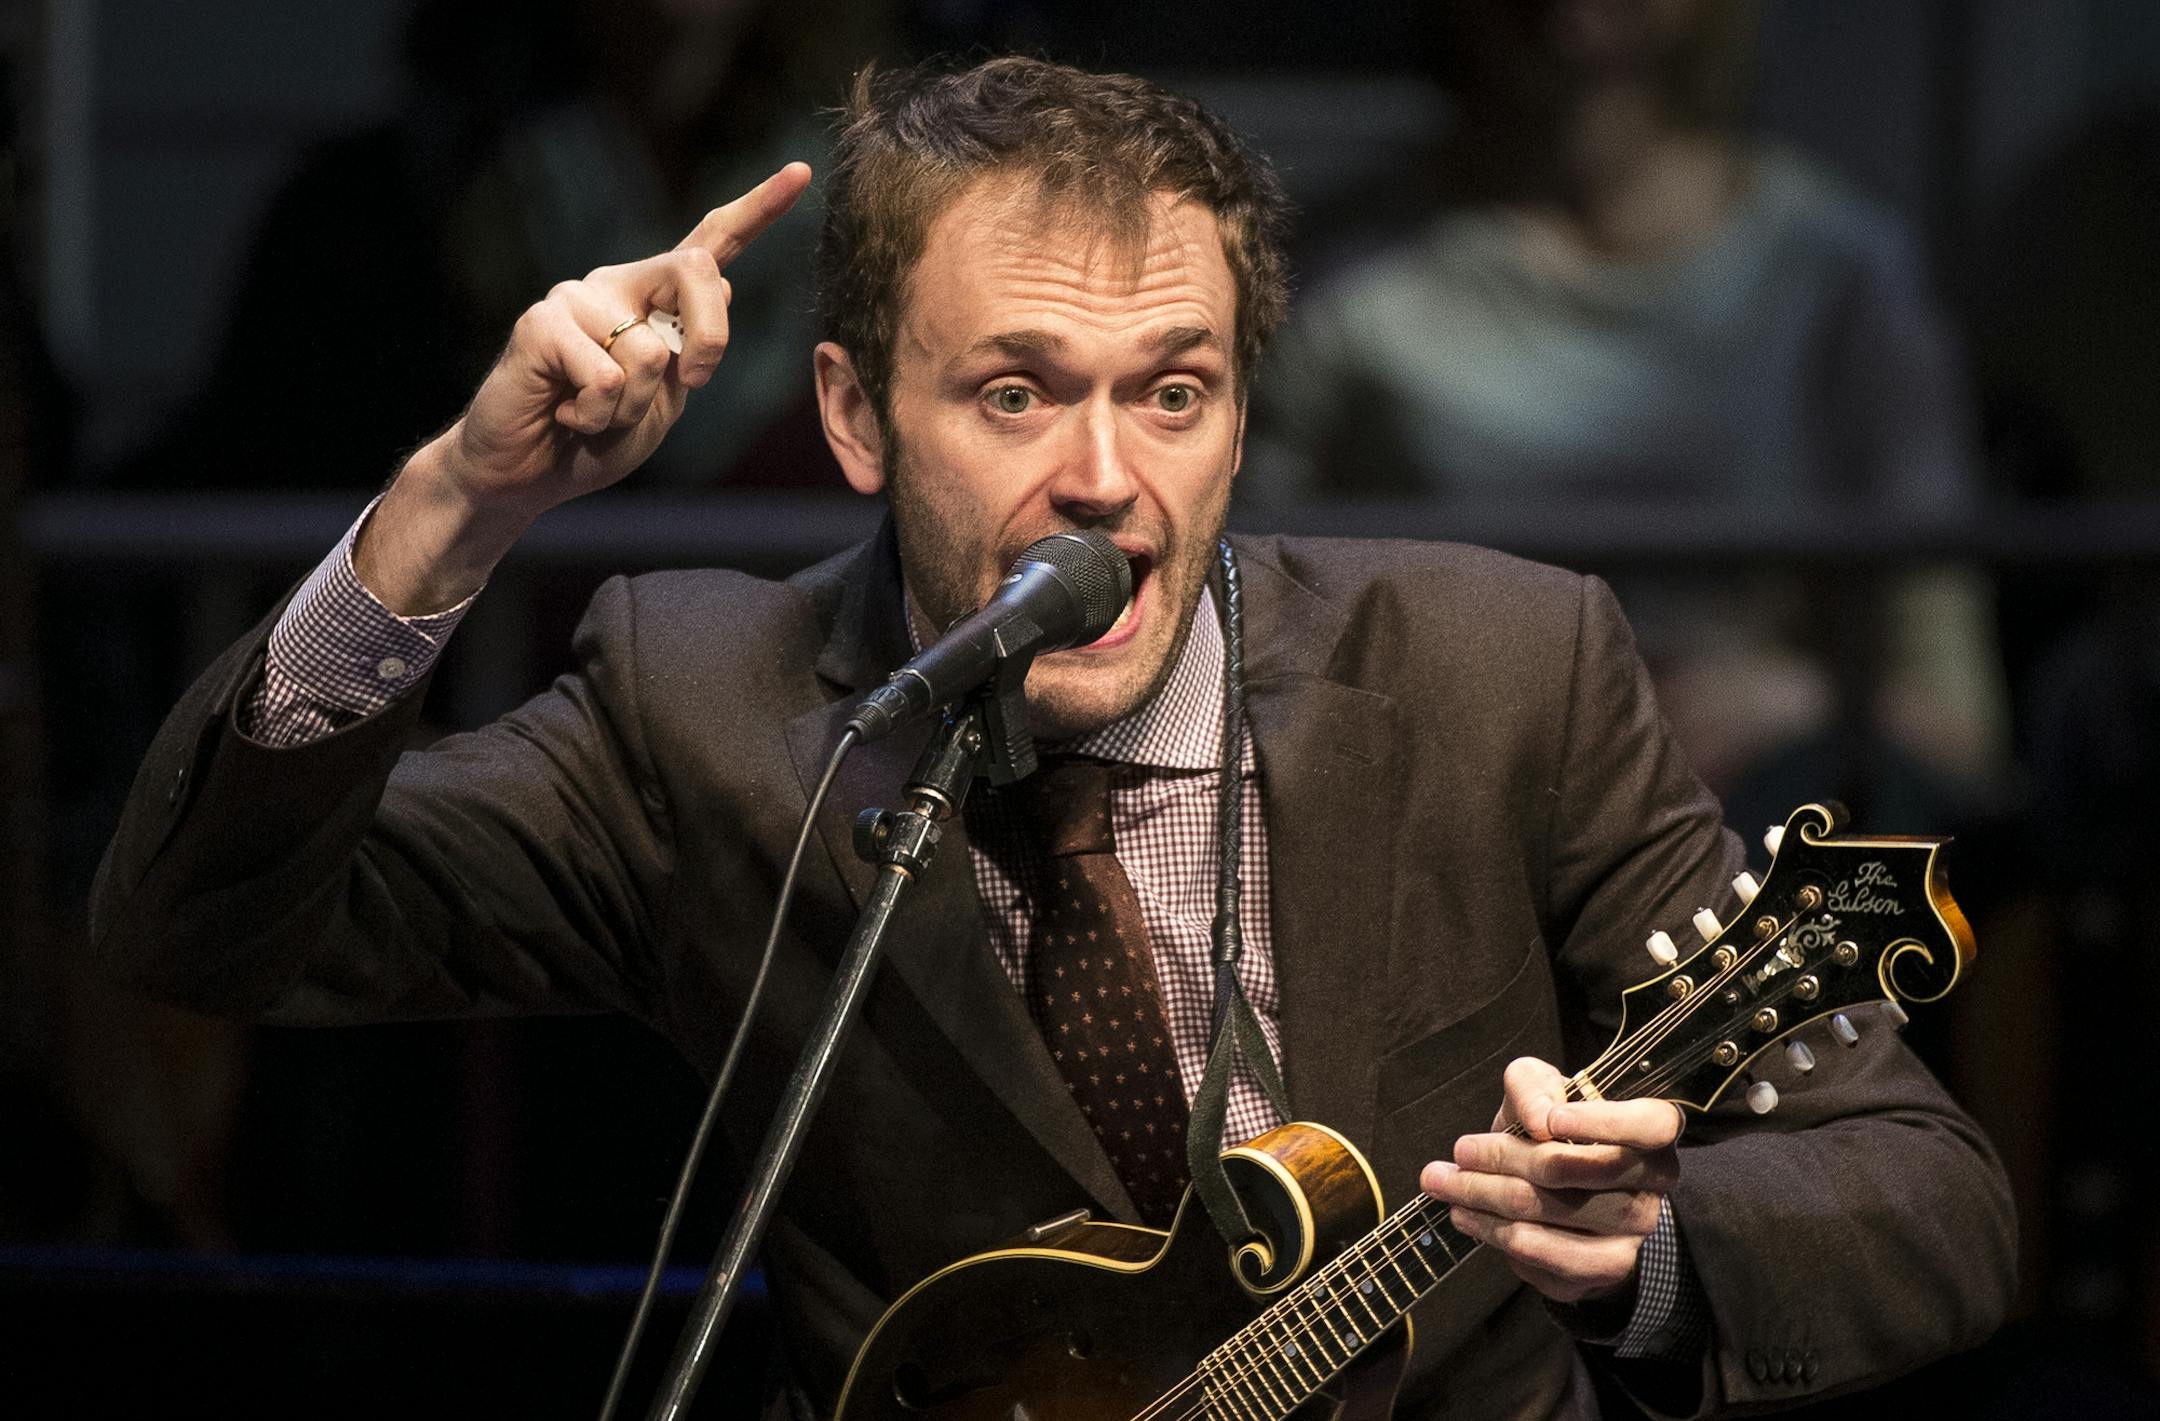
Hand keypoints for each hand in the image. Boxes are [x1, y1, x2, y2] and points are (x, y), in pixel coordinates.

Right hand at [357, 162, 811, 611]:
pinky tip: (567, 414)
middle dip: (712, 340)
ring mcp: (577, 298)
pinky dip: (598, 416)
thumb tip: (721, 285)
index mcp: (654, 301)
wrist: (523, 475)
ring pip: (651, 352)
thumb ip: (692, 351)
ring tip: (593, 414)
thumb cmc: (594, 440)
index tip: (801, 171)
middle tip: (689, 387)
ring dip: (633, 409)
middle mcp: (617, 285)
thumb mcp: (662, 402)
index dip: (759, 208)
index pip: (711, 243)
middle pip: (697, 271)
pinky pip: (608, 378)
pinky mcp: (541, 323)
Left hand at [1419, 1056, 1681, 1304]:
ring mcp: (1632, 1235)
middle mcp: (1652, 1187)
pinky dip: (1495, 1233)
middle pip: (1577, 1172)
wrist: (1560, 1191)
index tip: (1550, 1120)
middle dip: (1506, 1159)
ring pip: (1553, 1217)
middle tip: (1460, 1150)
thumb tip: (1538, 1120)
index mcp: (1652, 1134)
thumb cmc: (1551, 1129)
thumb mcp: (1540, 1091)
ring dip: (1487, 1199)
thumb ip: (1533, 1085)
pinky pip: (1544, 1257)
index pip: (1652, 1124)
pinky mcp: (1601, 1269)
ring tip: (1444, 1184)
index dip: (1603, 1123)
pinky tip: (1467, 1215)